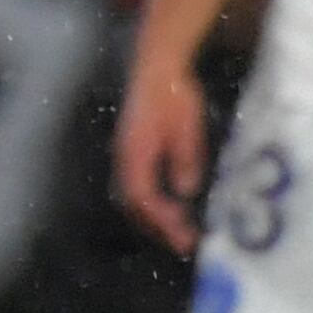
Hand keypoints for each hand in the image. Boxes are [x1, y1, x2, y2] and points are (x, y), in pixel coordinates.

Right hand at [114, 49, 212, 253]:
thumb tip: (185, 191)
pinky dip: (152, 204)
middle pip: (133, 203)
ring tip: (178, 232)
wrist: (157, 68)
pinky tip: (171, 208)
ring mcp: (126, 155)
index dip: (161, 219)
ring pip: (132, 197)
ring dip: (153, 218)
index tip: (184, 234)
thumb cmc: (174, 94)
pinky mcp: (133, 152)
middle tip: (184, 244)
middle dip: (156, 227)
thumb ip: (185, 159)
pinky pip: (138, 186)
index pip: (142, 196)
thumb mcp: (187, 127)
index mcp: (135, 152)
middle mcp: (125, 157)